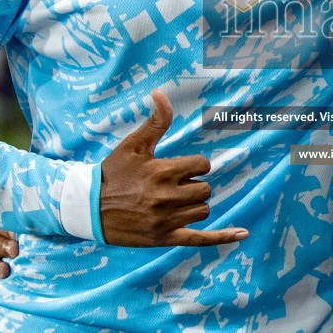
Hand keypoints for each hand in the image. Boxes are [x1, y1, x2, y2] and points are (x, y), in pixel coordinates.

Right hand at [98, 90, 248, 246]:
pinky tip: (242, 234)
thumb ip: (155, 121)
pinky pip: (200, 239)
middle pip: (205, 189)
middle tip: (173, 185)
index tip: (180, 168)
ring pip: (203, 209)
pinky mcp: (164, 238)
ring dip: (195, 204)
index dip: (195, 165)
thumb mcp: (133, 144)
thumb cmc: (112, 173)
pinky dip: (223, 237)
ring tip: (174, 201)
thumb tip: (161, 93)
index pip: (202, 165)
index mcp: (163, 171)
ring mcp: (166, 220)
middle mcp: (167, 196)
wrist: (89, 207)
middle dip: (194, 184)